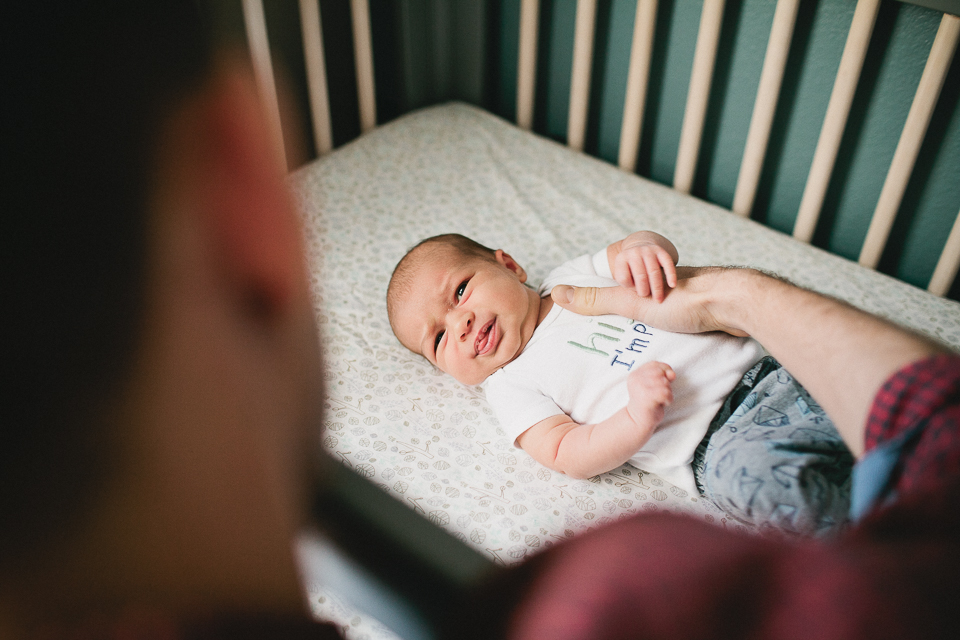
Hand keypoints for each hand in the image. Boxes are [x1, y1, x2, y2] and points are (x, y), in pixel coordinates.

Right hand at [550, 266, 750, 336]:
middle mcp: (666, 280)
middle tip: (618, 342)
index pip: (617, 284)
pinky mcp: (703, 310)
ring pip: (663, 310)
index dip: (604, 302)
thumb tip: (555, 293)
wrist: (736, 304)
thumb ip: (597, 301)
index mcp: (647, 274)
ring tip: (643, 347)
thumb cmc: (685, 302)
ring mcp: (686, 294)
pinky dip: (675, 330)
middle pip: (639, 298)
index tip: (592, 324)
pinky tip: (672, 345)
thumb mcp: (632, 302)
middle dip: (630, 315)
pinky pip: (683, 320)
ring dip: (654, 326)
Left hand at [612, 234, 677, 301]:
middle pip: (640, 275)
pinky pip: (667, 263)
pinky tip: (672, 285)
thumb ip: (628, 284)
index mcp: (621, 259)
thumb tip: (642, 294)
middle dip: (644, 291)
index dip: (629, 288)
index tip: (635, 292)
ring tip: (659, 299)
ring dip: (657, 287)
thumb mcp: (623, 273)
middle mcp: (634, 253)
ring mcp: (648, 250)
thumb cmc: (631, 268)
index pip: (624, 278)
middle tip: (647, 300)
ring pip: (654, 271)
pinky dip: (671, 275)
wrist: (640, 247)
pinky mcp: (661, 251)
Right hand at [625, 361, 673, 427]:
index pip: (654, 364)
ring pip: (664, 383)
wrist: (638, 421)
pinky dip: (668, 399)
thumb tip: (672, 374)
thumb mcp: (654, 384)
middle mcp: (636, 379)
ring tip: (660, 400)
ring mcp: (640, 388)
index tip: (665, 381)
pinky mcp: (646, 397)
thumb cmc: (648, 402)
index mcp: (635, 374)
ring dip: (668, 392)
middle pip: (660, 373)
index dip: (665, 371)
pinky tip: (662, 404)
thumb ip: (662, 375)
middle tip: (659, 394)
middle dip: (666, 384)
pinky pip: (665, 393)